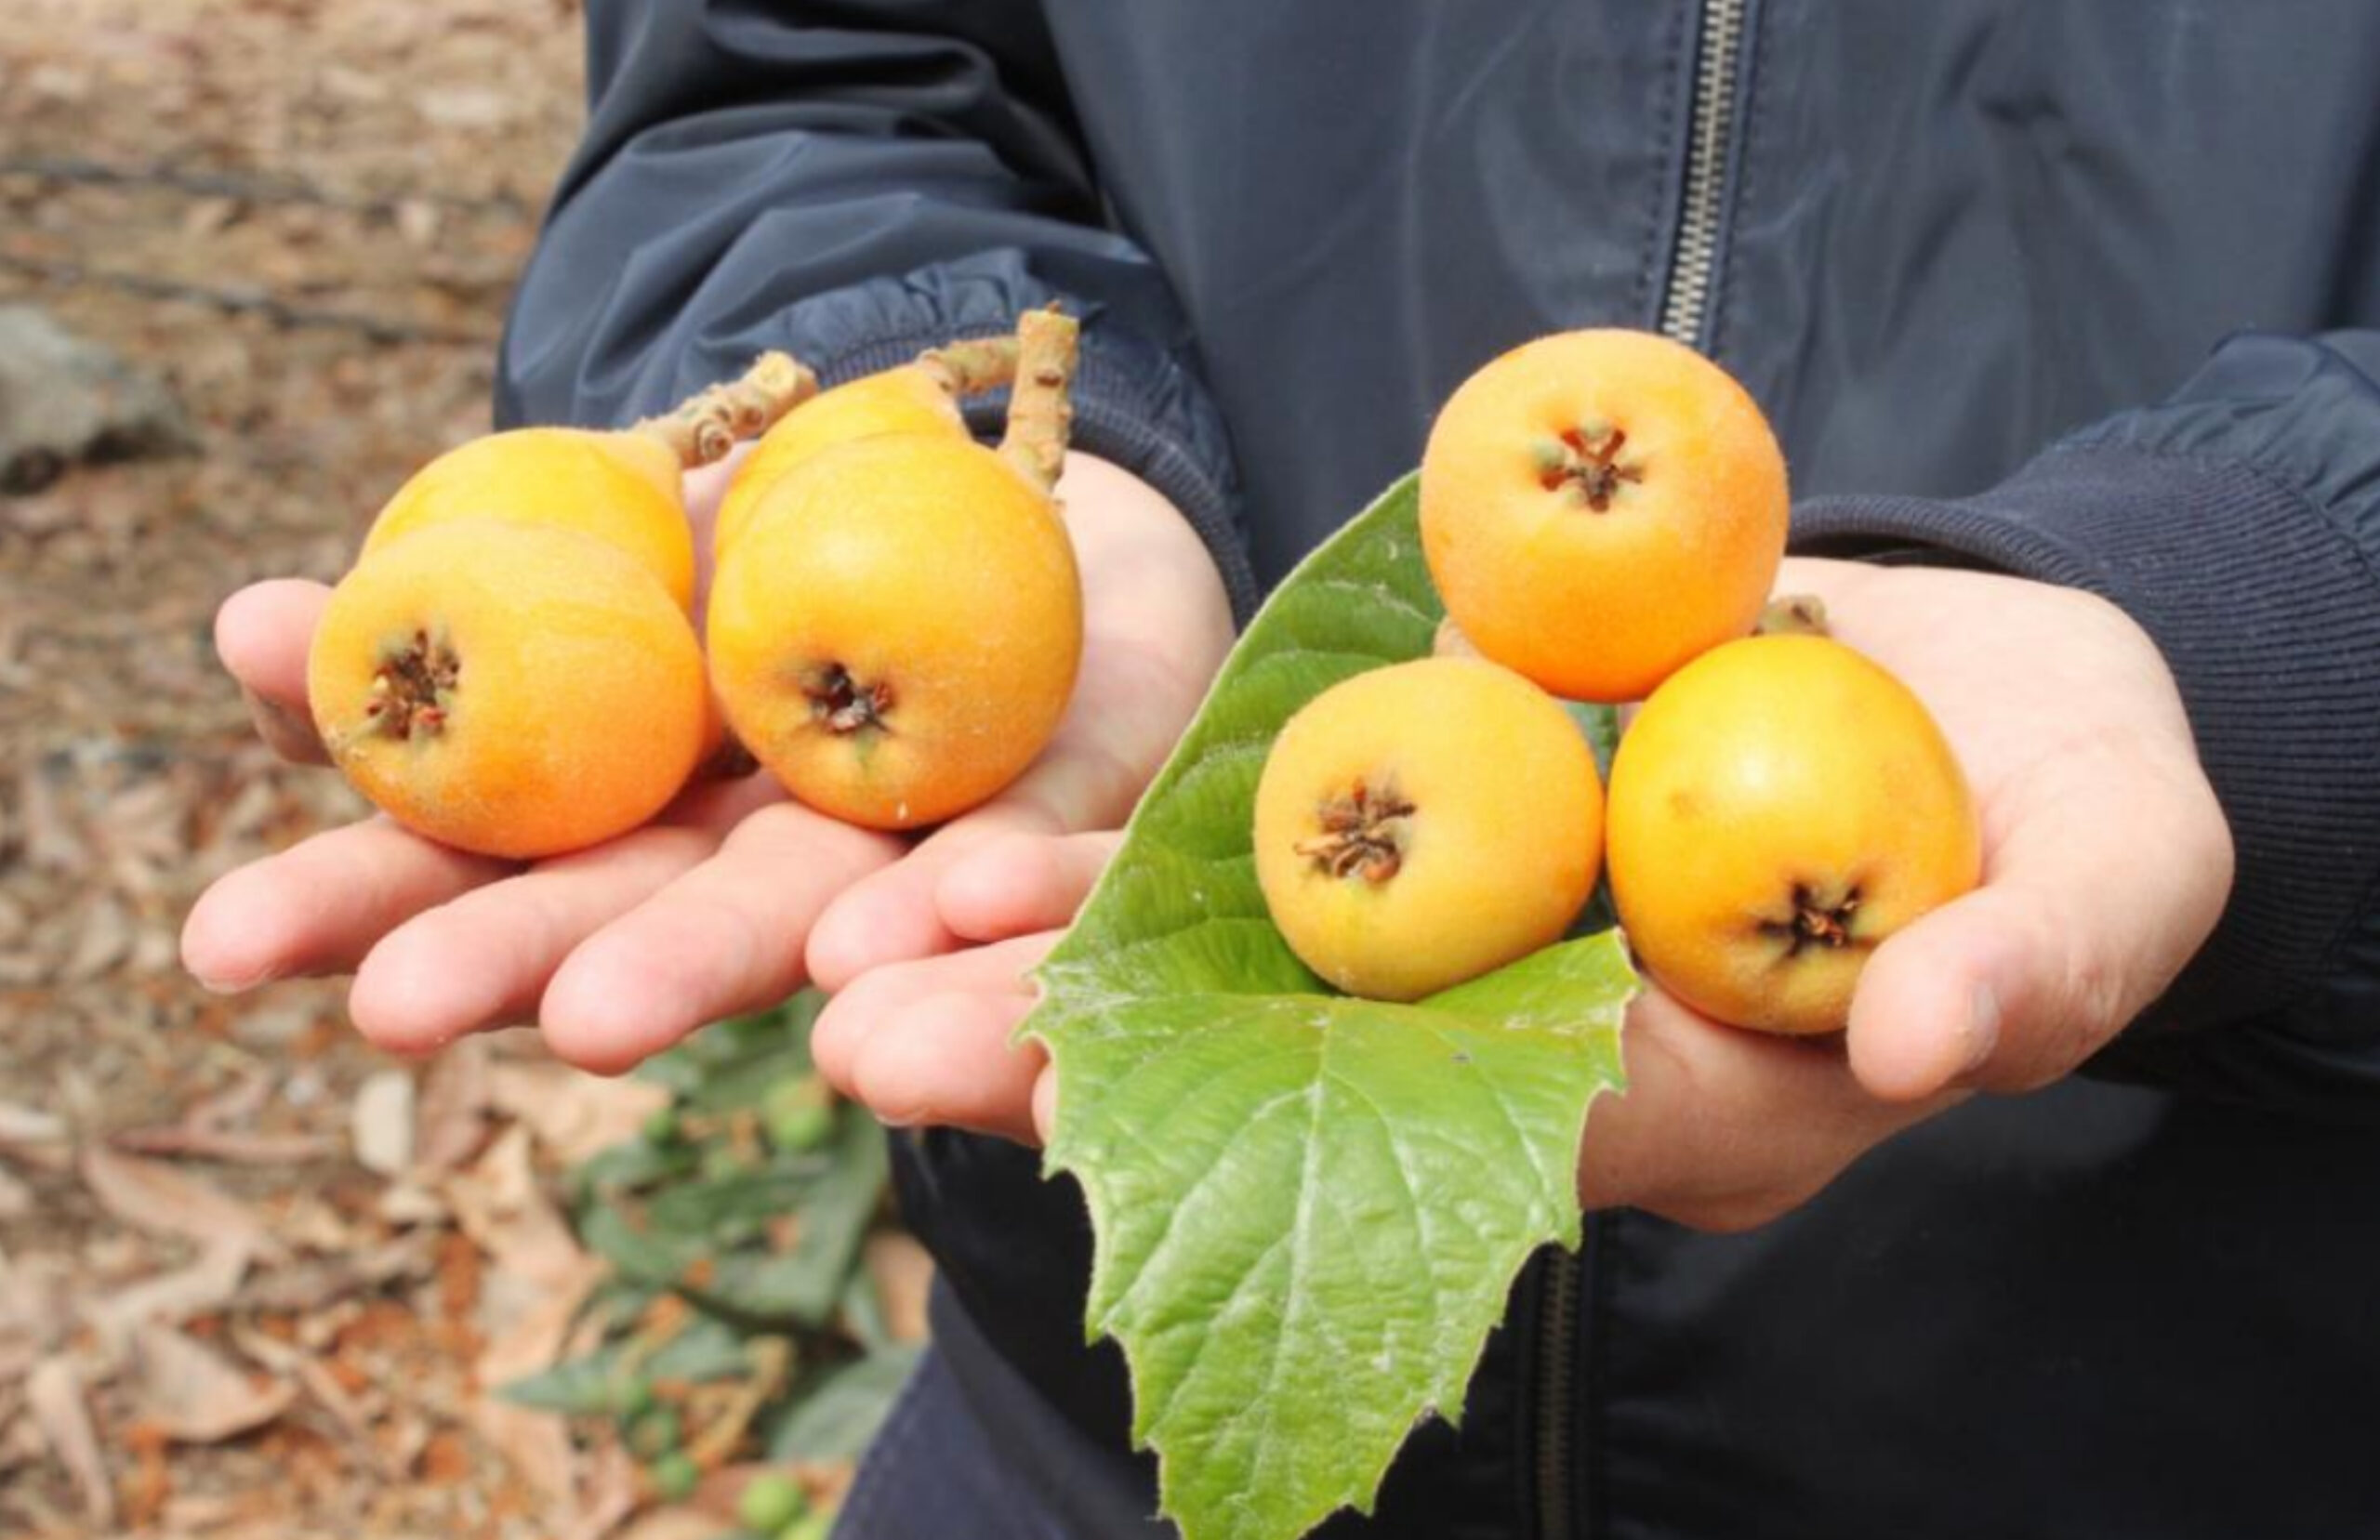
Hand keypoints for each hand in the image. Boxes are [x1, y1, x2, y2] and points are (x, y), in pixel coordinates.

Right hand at [181, 451, 1233, 1072]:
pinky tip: (928, 903)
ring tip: (610, 1013)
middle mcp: (783, 866)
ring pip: (839, 915)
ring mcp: (931, 848)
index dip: (374, 906)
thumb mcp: (601, 535)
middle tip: (398, 1010)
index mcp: (656, 818)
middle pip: (657, 924)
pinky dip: (997, 879)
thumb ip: (451, 599)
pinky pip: (1051, 844)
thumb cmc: (780, 536)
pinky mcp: (1092, 810)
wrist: (1019, 492)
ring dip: (731, 960)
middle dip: (536, 960)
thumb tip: (243, 624)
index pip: (500, 874)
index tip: (230, 944)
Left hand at [812, 559, 2234, 1235]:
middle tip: (874, 1060)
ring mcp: (1477, 939)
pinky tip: (946, 862)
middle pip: (1304, 1090)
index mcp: (1704, 1094)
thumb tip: (1926, 1035)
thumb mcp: (2119, 858)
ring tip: (838, 972)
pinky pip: (1257, 857)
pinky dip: (1111, 862)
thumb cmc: (2073, 798)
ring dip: (1037, 973)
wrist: (1994, 686)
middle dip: (1088, 1083)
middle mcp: (1550, 1047)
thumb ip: (2046, 951)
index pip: (1494, 1133)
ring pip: (1240, 982)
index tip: (1120, 1141)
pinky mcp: (1432, 821)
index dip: (1315, 1137)